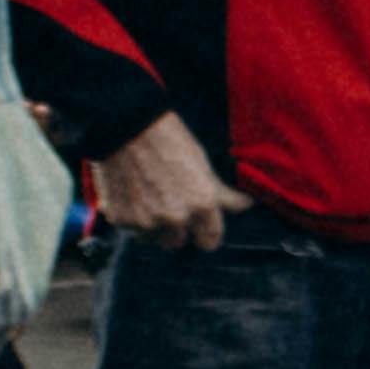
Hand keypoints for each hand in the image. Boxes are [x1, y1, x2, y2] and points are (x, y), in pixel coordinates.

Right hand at [82, 117, 237, 242]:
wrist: (127, 126)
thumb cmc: (168, 139)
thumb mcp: (202, 164)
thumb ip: (222, 193)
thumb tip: (246, 204)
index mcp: (202, 204)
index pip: (210, 240)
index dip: (206, 235)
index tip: (201, 229)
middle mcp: (177, 218)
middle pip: (180, 242)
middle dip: (178, 230)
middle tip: (170, 206)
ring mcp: (148, 222)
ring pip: (156, 239)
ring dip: (155, 228)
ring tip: (150, 198)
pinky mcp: (123, 220)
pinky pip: (134, 231)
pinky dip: (134, 220)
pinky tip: (134, 196)